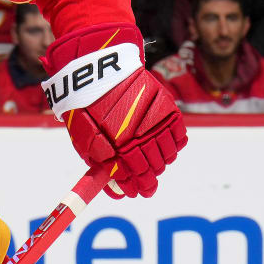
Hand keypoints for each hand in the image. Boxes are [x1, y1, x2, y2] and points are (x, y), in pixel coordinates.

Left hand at [44, 24, 186, 198]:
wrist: (98, 71)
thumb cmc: (87, 108)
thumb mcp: (84, 140)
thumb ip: (101, 164)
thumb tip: (116, 188)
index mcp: (116, 145)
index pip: (134, 175)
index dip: (137, 186)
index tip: (137, 192)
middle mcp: (139, 134)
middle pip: (153, 167)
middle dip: (149, 178)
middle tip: (146, 182)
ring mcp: (155, 120)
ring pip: (168, 153)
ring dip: (162, 162)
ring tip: (155, 163)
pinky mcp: (166, 106)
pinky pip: (178, 134)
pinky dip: (175, 144)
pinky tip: (167, 147)